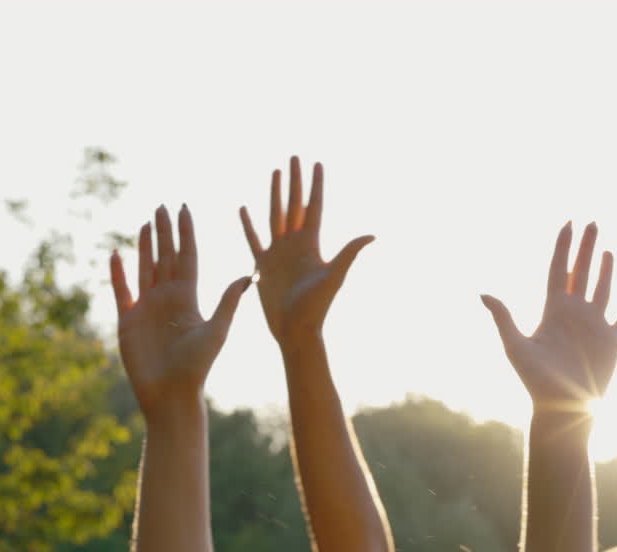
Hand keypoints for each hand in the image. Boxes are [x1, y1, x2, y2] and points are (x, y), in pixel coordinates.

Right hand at [111, 205, 251, 415]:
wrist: (172, 393)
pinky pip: (121, 290)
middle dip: (165, 232)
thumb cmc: (198, 366)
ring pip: (145, 268)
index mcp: (190, 297)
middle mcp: (169, 298)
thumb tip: (249, 275)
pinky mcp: (128, 320)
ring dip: (144, 246)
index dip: (186, 233)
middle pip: (166, 257)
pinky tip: (116, 253)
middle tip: (162, 205)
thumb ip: (228, 301)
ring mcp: (147, 307)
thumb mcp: (217, 330)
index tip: (185, 209)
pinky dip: (118, 272)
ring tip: (145, 222)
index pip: (188, 257)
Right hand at [240, 157, 373, 346]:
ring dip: (275, 194)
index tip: (317, 163)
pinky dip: (248, 224)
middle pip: (294, 204)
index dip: (316, 185)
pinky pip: (254, 239)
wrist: (296, 330)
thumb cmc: (317, 307)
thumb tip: (372, 235)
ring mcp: (279, 253)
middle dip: (295, 181)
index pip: (314, 207)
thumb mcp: (334, 276)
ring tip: (275, 172)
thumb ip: (349, 253)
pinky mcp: (262, 265)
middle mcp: (296, 244)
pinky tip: (244, 208)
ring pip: (275, 215)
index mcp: (312, 244)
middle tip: (294, 156)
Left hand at [481, 222, 616, 410]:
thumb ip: (504, 318)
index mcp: (553, 311)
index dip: (562, 246)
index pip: (558, 270)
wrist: (562, 409)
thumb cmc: (536, 382)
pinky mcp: (612, 342)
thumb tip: (483, 293)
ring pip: (603, 290)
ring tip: (607, 250)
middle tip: (591, 222)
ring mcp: (595, 326)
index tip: (567, 223)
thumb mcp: (515, 347)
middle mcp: (575, 314)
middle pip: (582, 272)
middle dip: (586, 247)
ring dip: (606, 270)